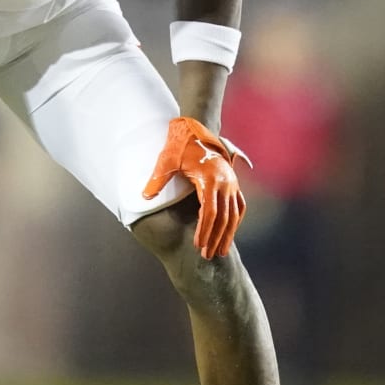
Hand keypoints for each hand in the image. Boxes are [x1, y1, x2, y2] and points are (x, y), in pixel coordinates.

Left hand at [142, 116, 246, 259]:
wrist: (197, 128)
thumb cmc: (180, 145)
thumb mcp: (167, 160)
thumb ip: (157, 179)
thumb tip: (145, 196)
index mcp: (210, 178)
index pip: (209, 212)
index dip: (204, 230)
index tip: (198, 245)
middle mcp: (225, 182)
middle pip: (223, 217)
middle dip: (216, 238)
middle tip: (208, 256)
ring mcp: (232, 183)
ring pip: (234, 214)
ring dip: (228, 234)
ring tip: (221, 252)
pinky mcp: (234, 183)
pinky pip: (239, 206)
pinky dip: (236, 221)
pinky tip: (230, 234)